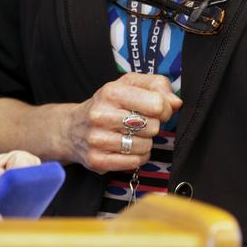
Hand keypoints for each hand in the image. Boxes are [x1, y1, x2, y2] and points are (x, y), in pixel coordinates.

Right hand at [61, 73, 181, 173]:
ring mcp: (97, 139)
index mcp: (111, 92)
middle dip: (152, 126)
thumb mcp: (128, 84)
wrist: (71, 128)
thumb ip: (156, 85)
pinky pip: (135, 162)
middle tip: (139, 123)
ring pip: (145, 146)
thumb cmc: (107, 105)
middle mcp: (101, 115)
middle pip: (153, 127)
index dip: (164, 108)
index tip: (157, 110)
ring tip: (131, 135)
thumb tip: (176, 102)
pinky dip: (137, 157)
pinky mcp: (97, 160)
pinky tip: (126, 148)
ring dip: (144, 142)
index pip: (156, 104)